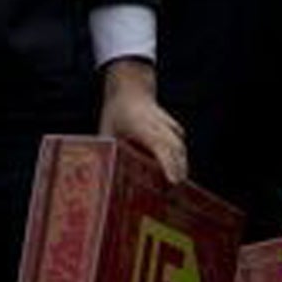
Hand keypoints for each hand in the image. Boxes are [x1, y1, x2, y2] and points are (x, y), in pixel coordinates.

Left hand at [99, 59, 186, 183]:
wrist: (132, 88)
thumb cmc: (117, 112)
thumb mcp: (107, 129)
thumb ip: (108, 150)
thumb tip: (100, 175)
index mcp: (142, 125)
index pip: (160, 145)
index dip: (168, 165)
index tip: (173, 182)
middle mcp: (159, 125)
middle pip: (175, 149)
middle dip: (178, 170)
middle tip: (175, 193)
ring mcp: (168, 125)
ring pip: (180, 148)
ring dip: (181, 167)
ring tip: (177, 188)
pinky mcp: (173, 128)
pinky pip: (179, 145)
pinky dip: (179, 159)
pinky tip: (177, 174)